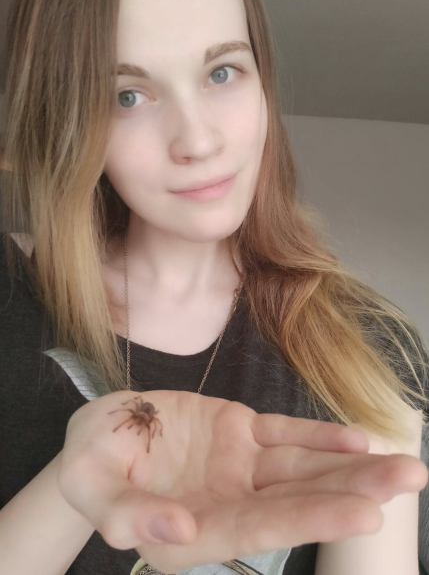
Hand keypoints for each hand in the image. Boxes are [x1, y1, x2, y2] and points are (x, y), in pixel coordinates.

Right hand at [58, 389, 427, 573]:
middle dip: (355, 491)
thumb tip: (177, 531)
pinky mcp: (238, 431)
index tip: (364, 512)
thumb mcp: (90, 485)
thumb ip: (126, 514)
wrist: (100, 431)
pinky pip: (283, 433)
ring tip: (403, 466)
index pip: (259, 526)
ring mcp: (237, 465)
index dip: (310, 517)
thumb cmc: (88, 463)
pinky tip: (355, 438)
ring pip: (300, 466)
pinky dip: (319, 436)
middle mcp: (227, 501)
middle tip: (410, 481)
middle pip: (296, 499)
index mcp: (194, 528)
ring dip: (350, 465)